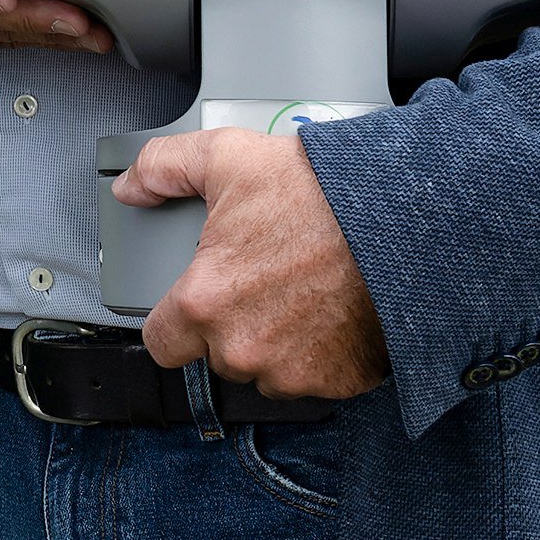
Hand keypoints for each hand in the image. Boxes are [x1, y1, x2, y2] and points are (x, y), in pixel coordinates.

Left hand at [121, 129, 390, 400]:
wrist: (407, 219)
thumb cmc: (323, 192)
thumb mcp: (228, 157)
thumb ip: (164, 169)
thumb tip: (131, 185)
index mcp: (205, 303)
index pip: (161, 342)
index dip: (174, 319)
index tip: (192, 302)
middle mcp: (243, 349)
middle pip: (217, 354)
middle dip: (233, 324)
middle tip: (262, 280)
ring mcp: (293, 372)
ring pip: (266, 370)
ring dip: (276, 343)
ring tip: (302, 291)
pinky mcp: (339, 382)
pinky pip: (316, 378)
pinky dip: (322, 354)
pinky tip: (333, 311)